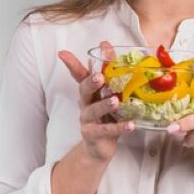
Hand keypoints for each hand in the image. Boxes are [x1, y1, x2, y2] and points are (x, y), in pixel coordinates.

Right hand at [58, 41, 134, 162]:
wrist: (100, 147)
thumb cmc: (107, 116)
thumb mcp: (109, 94)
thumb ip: (110, 73)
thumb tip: (108, 46)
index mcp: (89, 92)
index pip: (79, 75)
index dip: (71, 64)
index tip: (62, 53)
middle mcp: (85, 103)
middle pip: (84, 90)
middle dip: (91, 83)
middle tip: (99, 77)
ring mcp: (87, 120)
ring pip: (93, 110)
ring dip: (104, 105)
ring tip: (116, 101)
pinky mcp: (93, 135)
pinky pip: (106, 130)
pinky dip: (119, 128)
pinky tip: (130, 125)